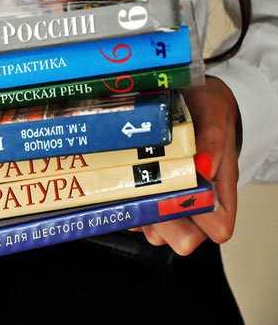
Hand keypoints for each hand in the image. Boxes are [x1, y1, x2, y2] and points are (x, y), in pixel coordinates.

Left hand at [133, 77, 240, 255]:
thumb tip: (204, 167)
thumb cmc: (205, 110)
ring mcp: (167, 201)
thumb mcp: (213, 113)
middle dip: (164, 223)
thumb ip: (212, 138)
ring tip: (130, 184)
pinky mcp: (144, 195)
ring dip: (141, 212)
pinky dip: (123, 203)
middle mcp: (194, 201)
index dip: (201, 219)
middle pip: (183, 238)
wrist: (189, 99)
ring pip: (153, 231)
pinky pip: (132, 215)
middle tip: (149, 195)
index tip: (184, 195)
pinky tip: (118, 180)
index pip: (218, 227)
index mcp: (220, 189)